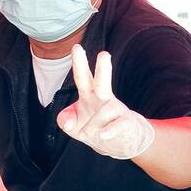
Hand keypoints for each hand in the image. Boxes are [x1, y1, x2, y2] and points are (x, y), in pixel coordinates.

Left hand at [57, 45, 154, 159]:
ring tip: (83, 135)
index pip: (83, 77)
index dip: (79, 63)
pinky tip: (103, 134)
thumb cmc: (94, 127)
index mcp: (89, 95)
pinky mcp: (126, 123)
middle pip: (103, 82)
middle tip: (104, 53)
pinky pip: (119, 125)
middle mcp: (104, 99)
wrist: (119, 142)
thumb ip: (64, 120)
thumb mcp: (72, 125)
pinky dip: (110, 130)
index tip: (77, 47)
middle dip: (103, 69)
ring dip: (92, 125)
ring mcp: (116, 111)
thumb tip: (67, 123)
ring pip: (105, 111)